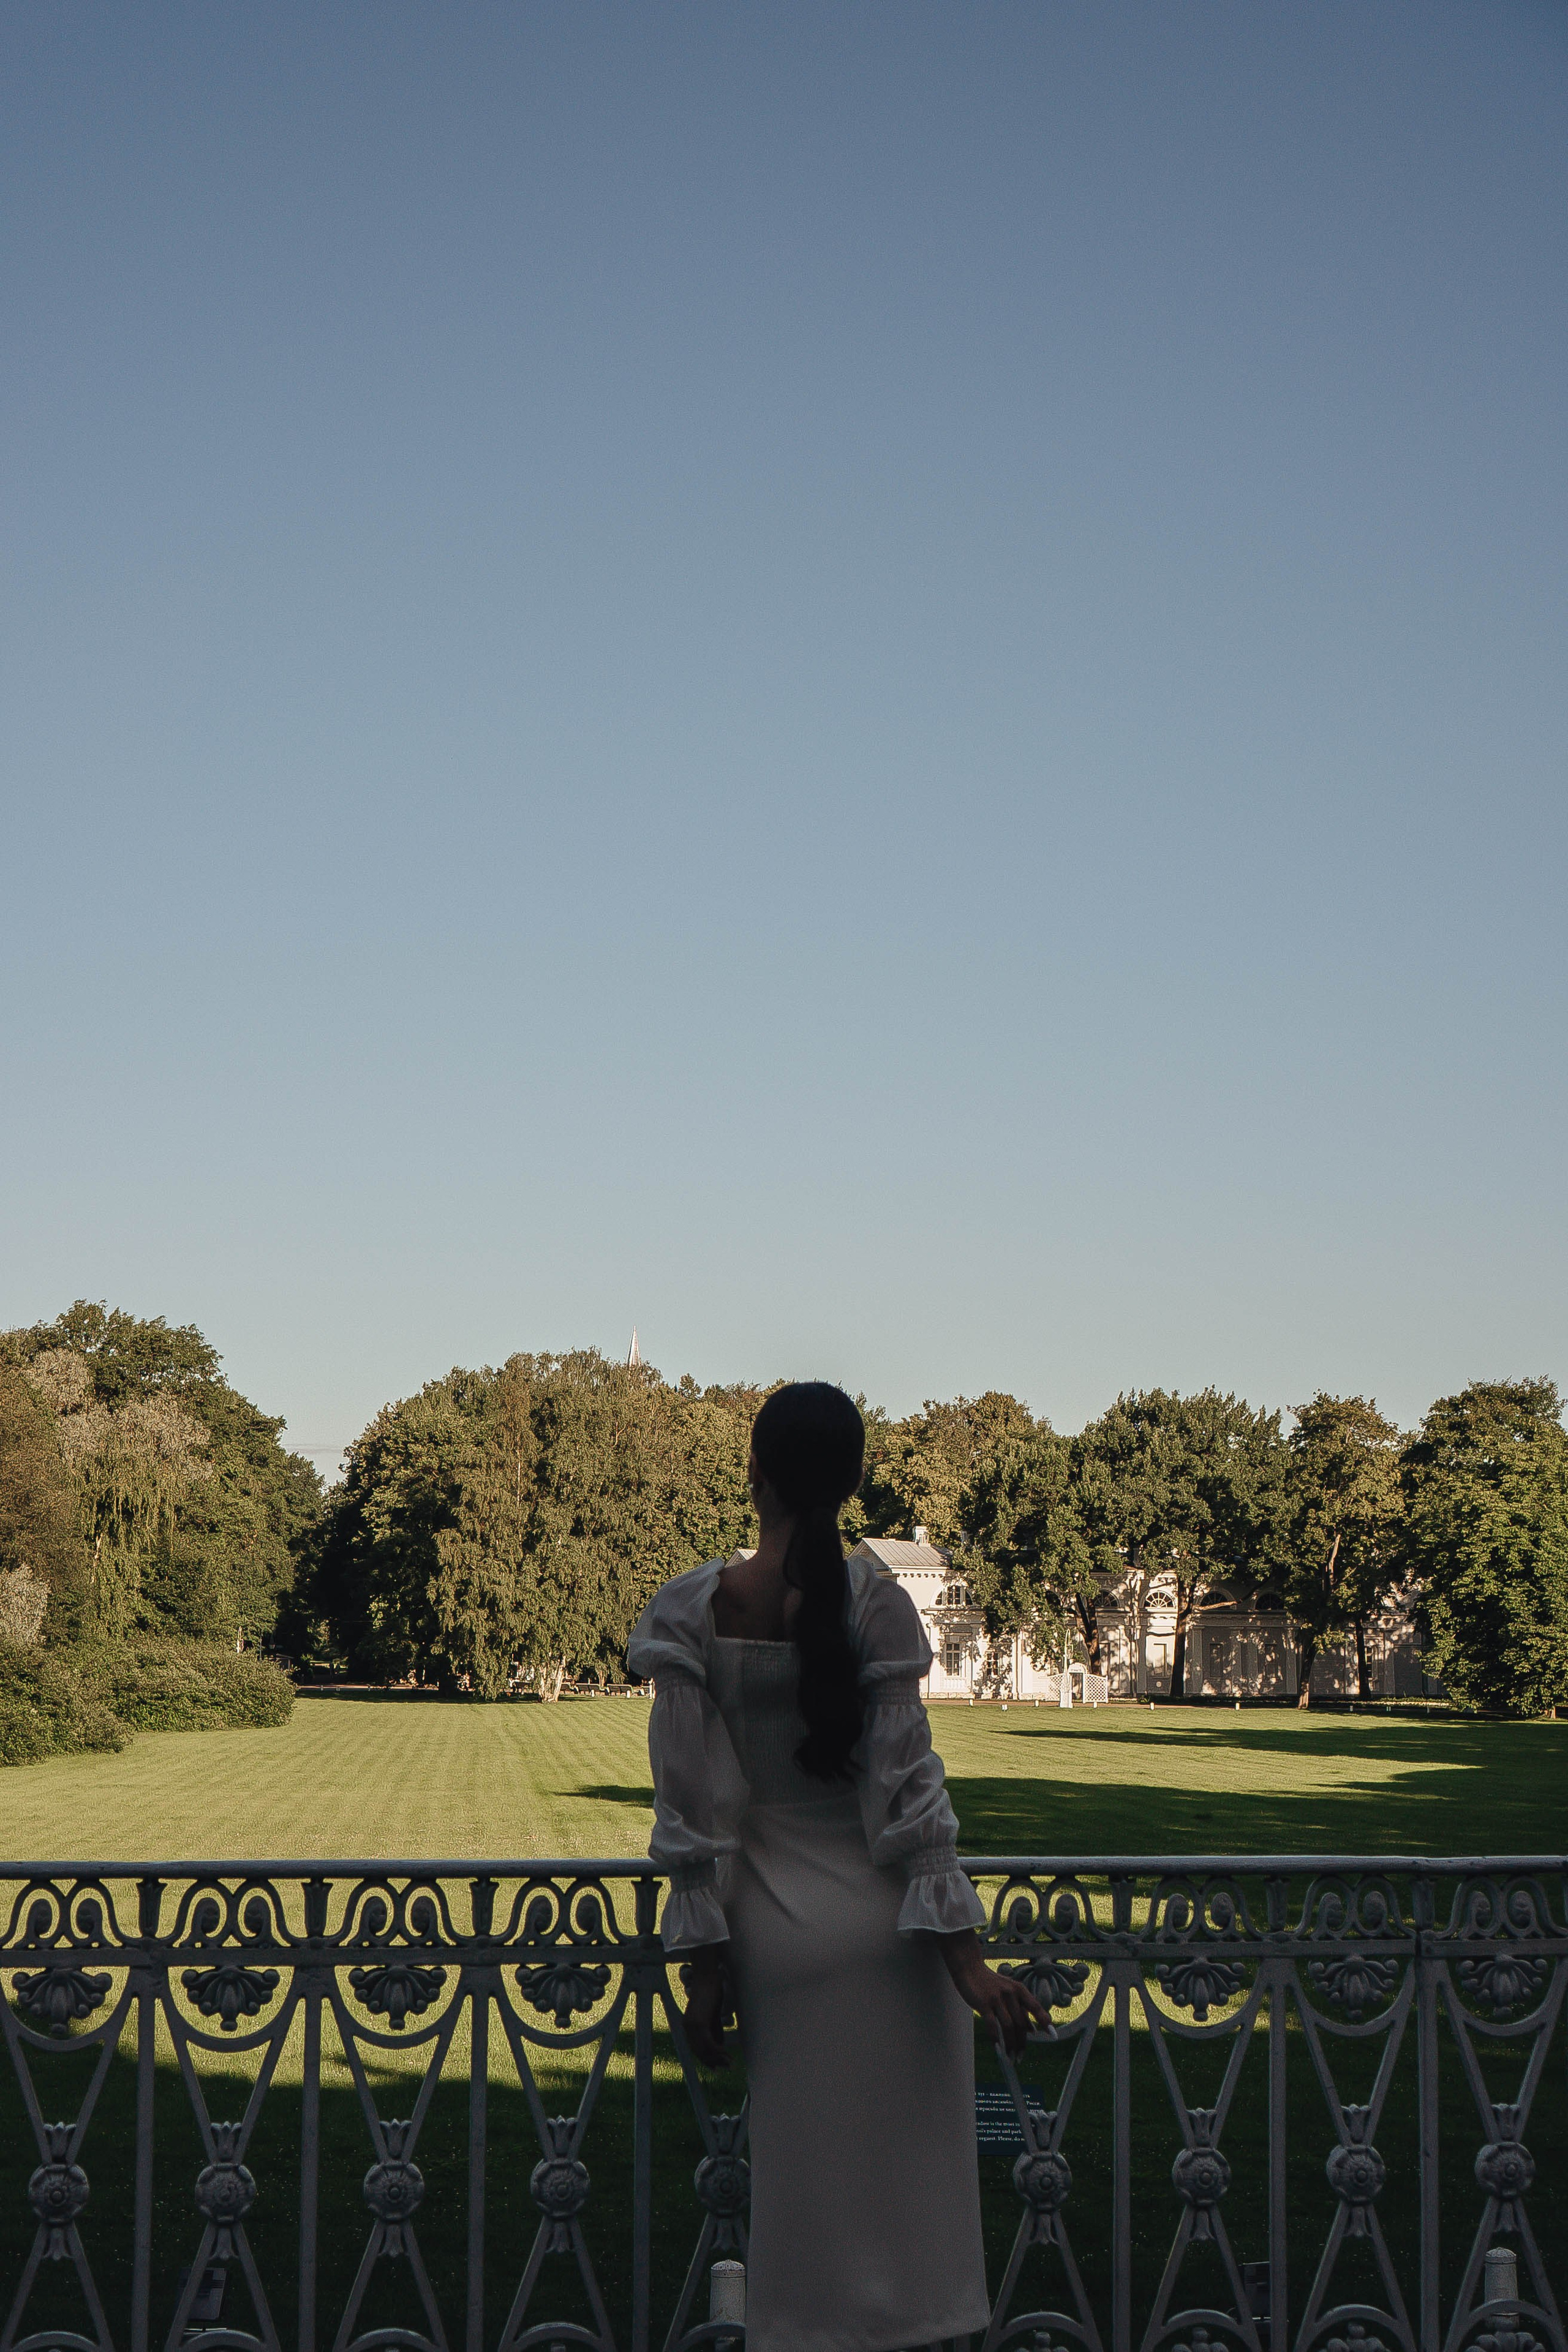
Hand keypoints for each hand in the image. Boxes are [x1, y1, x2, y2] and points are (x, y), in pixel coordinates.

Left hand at [679, 1947, 734, 2068]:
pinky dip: (718, 2051)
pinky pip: (708, 2043)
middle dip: (714, 2062)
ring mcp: (691, 2026)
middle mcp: (687, 2028)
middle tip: (727, 2067)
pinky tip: (727, 2054)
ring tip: (730, 2063)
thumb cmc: (711, 1992)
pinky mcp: (699, 2023)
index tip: (717, 2068)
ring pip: (704, 2050)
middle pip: (699, 2052)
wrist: (707, 1977)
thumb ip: (714, 2030)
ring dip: (718, 2058)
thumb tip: (720, 2046)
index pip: (696, 2049)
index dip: (707, 2059)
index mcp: (688, 2026)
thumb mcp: (713, 2016)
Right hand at [939, 1931, 1053, 2057]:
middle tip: (1020, 2057)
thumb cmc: (990, 1983)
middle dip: (1022, 2043)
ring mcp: (997, 1998)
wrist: (970, 1969)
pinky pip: (992, 2025)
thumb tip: (1032, 2031)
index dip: (1045, 2021)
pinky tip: (997, 2047)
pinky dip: (996, 2038)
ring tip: (1010, 2057)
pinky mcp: (983, 2003)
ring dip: (1010, 2045)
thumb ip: (1020, 2009)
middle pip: (1021, 2023)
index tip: (1053, 2036)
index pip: (1036, 2007)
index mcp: (1020, 1990)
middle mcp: (1011, 1993)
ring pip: (1008, 2027)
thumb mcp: (1009, 1992)